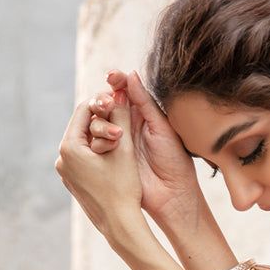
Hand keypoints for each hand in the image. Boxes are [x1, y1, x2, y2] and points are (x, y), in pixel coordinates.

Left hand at [56, 91, 144, 245]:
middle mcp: (62, 160)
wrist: (120, 224)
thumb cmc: (123, 188)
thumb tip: (120, 92)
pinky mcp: (73, 183)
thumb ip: (121, 117)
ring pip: (84, 144)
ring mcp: (66, 174)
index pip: (84, 111)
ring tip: (121, 142)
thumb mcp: (124, 148)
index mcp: (69, 147)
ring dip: (101, 139)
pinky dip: (98, 154)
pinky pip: (84, 160)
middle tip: (122, 123)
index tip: (120, 103)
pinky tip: (114, 159)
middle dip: (102, 123)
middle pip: (82, 128)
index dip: (103, 104)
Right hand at [89, 70, 204, 228]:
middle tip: (107, 101)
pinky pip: (95, 143)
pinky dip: (97, 139)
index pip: (123, 91)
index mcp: (141, 114)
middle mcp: (125, 124)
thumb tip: (130, 74)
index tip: (112, 76)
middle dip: (103, 99)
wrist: (172, 194)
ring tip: (111, 125)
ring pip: (97, 122)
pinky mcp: (107, 157)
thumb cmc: (174, 161)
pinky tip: (106, 140)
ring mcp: (115, 141)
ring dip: (100, 120)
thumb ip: (145, 102)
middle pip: (106, 104)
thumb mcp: (162, 128)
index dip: (117, 81)